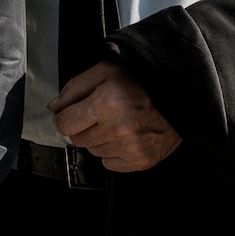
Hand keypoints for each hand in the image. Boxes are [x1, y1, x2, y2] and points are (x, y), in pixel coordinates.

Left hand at [49, 62, 181, 171]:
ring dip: (100, 138)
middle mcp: (118, 128)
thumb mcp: (106, 71)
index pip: (63, 124)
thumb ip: (75, 87)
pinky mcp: (140, 160)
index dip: (66, 116)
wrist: (180, 97)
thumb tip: (55, 107)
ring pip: (93, 151)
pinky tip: (127, 136)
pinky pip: (109, 164)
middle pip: (76, 140)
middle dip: (84, 126)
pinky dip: (114, 152)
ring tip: (119, 122)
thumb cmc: (143, 82)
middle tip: (102, 113)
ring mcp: (130, 147)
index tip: (74, 112)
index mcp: (106, 103)